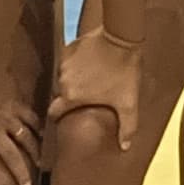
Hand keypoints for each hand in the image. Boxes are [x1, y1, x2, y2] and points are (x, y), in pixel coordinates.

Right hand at [46, 25, 147, 157]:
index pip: (54, 112)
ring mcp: (65, 62)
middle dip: (74, 96)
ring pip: (66, 76)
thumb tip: (125, 147)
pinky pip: (70, 60)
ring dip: (76, 79)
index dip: (59, 116)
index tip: (67, 116)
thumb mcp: (128, 102)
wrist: (122, 37)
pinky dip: (78, 62)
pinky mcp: (70, 47)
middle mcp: (63, 81)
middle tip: (90, 94)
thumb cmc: (124, 72)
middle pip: (63, 94)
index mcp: (72, 97)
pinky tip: (93, 62)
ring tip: (94, 77)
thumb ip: (126, 127)